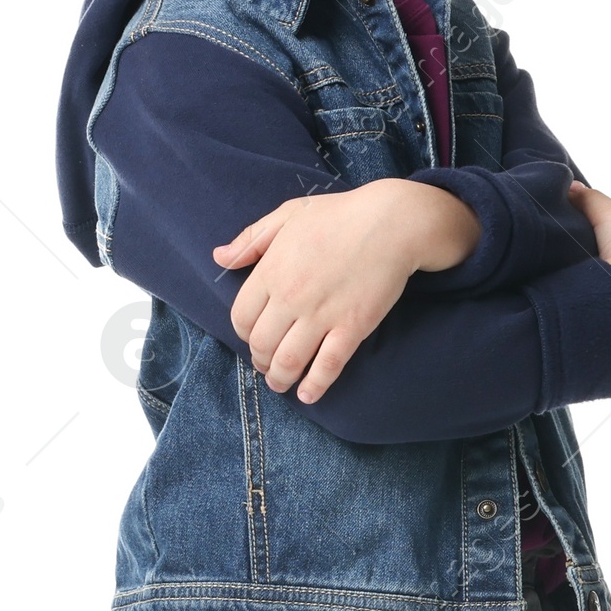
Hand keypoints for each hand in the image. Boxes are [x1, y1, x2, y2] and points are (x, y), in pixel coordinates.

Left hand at [212, 182, 481, 400]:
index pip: (242, 317)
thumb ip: (251, 240)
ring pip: (288, 362)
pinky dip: (315, 386)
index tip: (254, 337)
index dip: (244, 333)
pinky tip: (308, 395)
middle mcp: (291, 297)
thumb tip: (219, 257)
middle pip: (261, 344)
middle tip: (266, 365)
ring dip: (280, 379)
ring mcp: (321, 315)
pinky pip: (328, 366)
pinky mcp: (351, 328)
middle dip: (259, 360)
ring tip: (281, 383)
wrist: (391, 222)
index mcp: (272, 271)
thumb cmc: (340, 215)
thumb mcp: (287, 215)